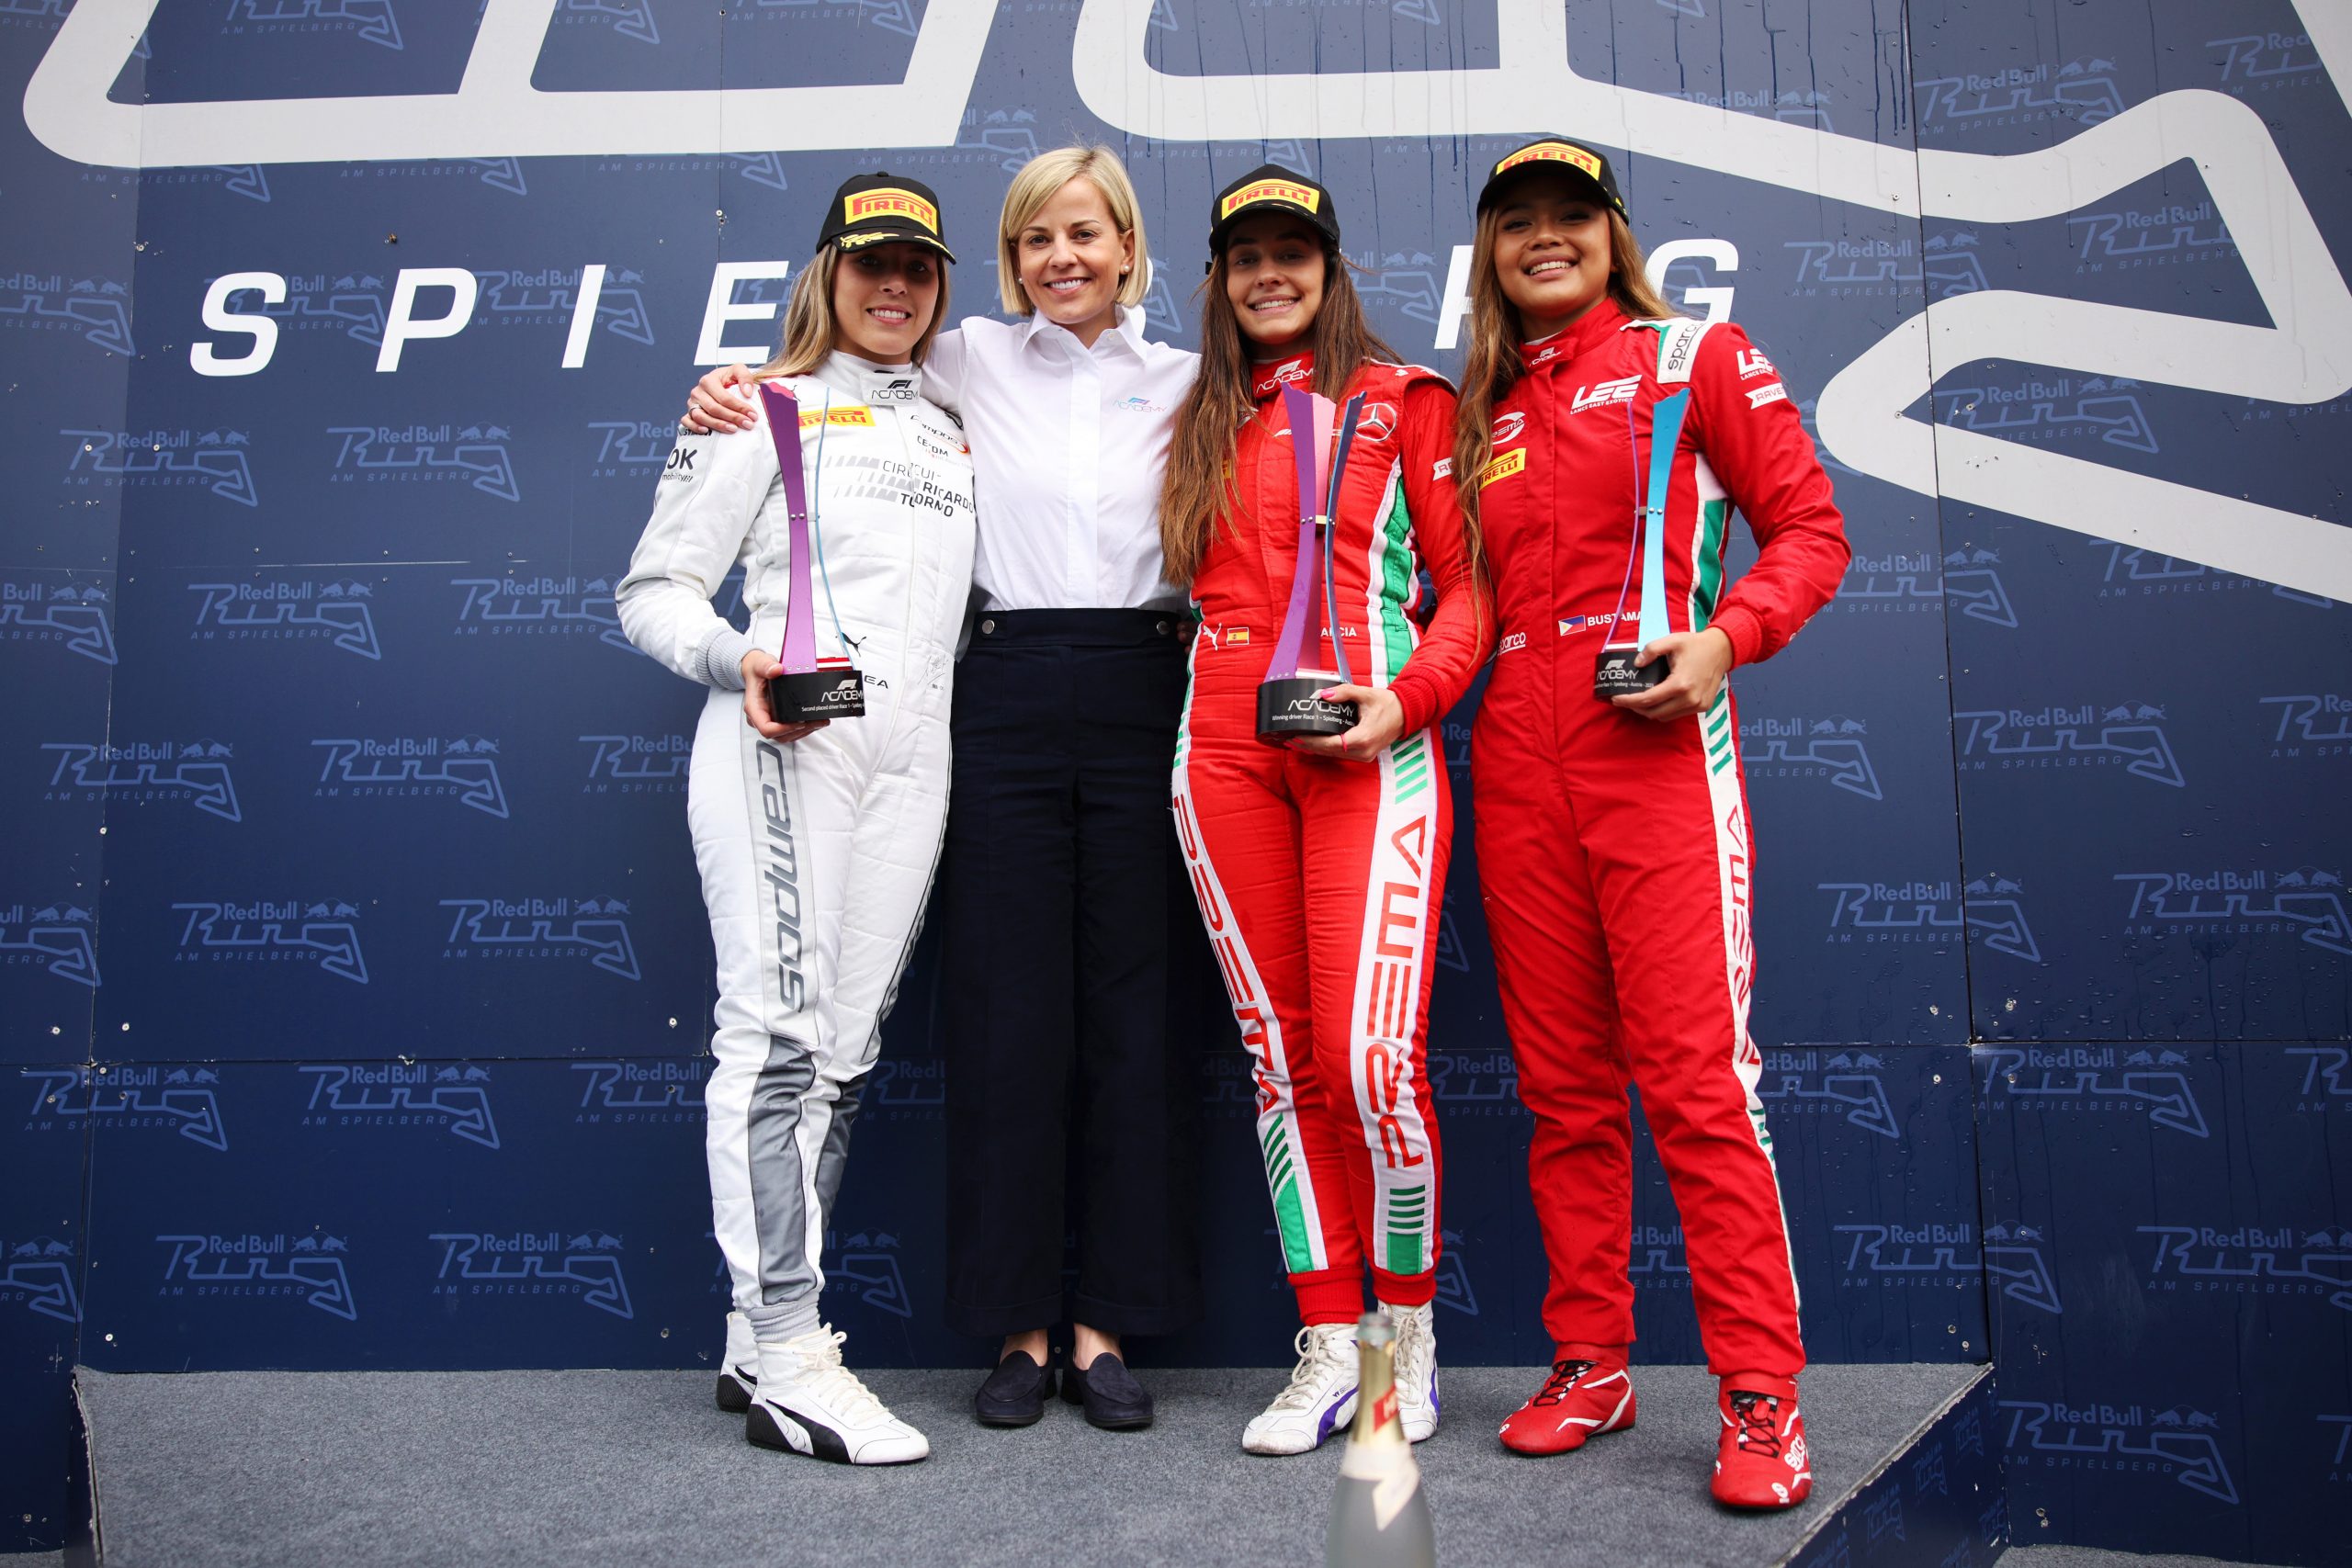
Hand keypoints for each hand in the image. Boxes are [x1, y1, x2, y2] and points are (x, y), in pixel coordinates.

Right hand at [684, 364, 759, 432]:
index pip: (724, 397)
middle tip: (747, 424)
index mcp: (708, 380)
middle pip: (714, 408)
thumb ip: (745, 377)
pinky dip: (694, 426)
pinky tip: (706, 430)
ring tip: (733, 429)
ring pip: (700, 416)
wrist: (720, 383)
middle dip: (732, 418)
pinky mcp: (689, 412)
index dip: (739, 407)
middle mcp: (698, 392)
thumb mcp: (738, 370)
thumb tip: (747, 392)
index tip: (752, 415)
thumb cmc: (728, 378)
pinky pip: (687, 421)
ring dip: (717, 425)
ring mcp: (692, 403)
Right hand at [740, 649, 828, 742]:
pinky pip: (789, 730)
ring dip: (804, 732)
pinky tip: (813, 721)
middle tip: (816, 722)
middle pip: (779, 735)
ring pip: (786, 736)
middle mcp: (761, 717)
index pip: (766, 728)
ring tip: (819, 722)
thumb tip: (776, 670)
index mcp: (754, 708)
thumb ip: (767, 666)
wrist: (756, 670)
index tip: (799, 722)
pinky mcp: (777, 719)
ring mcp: (769, 720)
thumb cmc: (756, 671)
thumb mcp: (760, 664)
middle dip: (799, 731)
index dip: (784, 729)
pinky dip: (803, 729)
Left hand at [1288, 685, 1405, 760]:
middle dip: (1309, 746)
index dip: (1312, 742)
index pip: (1330, 744)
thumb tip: (1323, 695)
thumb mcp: (1365, 694)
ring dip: (1316, 749)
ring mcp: (1365, 756)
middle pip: (1329, 752)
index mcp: (1363, 738)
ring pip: (1334, 755)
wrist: (1406, 713)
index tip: (1296, 736)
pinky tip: (1314, 743)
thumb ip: (1343, 693)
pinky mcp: (1364, 755)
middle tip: (1290, 738)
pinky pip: (1341, 754)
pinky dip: (1327, 749)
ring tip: (1297, 741)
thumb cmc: (1388, 704)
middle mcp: (1363, 751)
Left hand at [1611, 628, 1733, 721]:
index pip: (1648, 700)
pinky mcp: (1703, 707)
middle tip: (1624, 699)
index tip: (1616, 698)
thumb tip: (1637, 664)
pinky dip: (1664, 711)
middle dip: (1636, 708)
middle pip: (1654, 713)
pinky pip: (1677, 715)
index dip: (1629, 701)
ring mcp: (1697, 705)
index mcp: (1680, 684)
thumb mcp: (1671, 641)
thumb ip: (1651, 650)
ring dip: (1650, 711)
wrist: (1722, 650)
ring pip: (1665, 717)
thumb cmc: (1696, 645)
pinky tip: (1657, 701)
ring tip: (1638, 701)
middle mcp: (1689, 699)